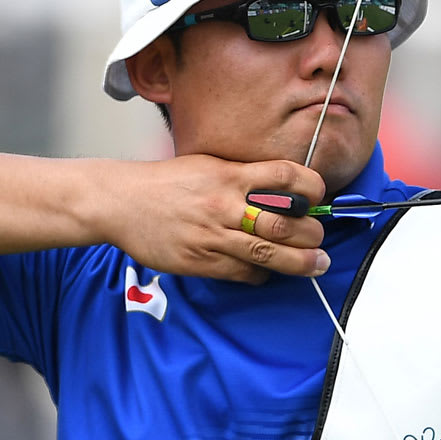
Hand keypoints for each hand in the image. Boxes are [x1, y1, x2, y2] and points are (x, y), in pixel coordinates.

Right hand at [103, 156, 328, 282]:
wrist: (120, 202)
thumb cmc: (167, 182)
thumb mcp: (209, 165)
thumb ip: (244, 176)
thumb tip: (285, 189)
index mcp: (230, 175)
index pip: (286, 176)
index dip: (312, 187)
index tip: (320, 195)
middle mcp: (225, 205)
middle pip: (285, 223)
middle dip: (312, 235)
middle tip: (320, 240)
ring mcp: (213, 235)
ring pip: (269, 254)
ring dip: (300, 262)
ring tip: (316, 264)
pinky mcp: (200, 261)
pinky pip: (243, 272)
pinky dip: (261, 274)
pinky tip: (267, 271)